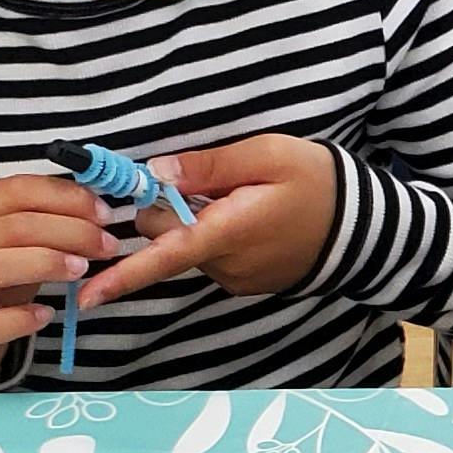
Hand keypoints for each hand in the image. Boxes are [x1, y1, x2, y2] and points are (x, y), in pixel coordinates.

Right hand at [0, 173, 116, 383]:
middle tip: (106, 245)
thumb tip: (96, 210)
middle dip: (70, 231)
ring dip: (46, 263)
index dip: (65, 197)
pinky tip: (47, 315)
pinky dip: (22, 318)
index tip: (104, 213)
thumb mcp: (5, 247)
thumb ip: (39, 225)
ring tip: (82, 269)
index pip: (14, 191)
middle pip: (13, 227)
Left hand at [75, 136, 342, 307]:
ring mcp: (233, 276)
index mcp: (227, 232)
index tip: (87, 296)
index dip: (121, 275)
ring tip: (237, 195)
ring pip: (187, 245)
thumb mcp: (267, 156)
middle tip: (204, 178)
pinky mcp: (242, 280)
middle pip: (166, 237)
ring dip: (195, 219)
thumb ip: (208, 165)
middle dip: (168, 208)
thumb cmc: (318, 184)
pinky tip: (246, 215)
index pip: (163, 256)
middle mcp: (224, 264)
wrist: (365, 229)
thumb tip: (155, 173)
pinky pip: (209, 253)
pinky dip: (214, 231)